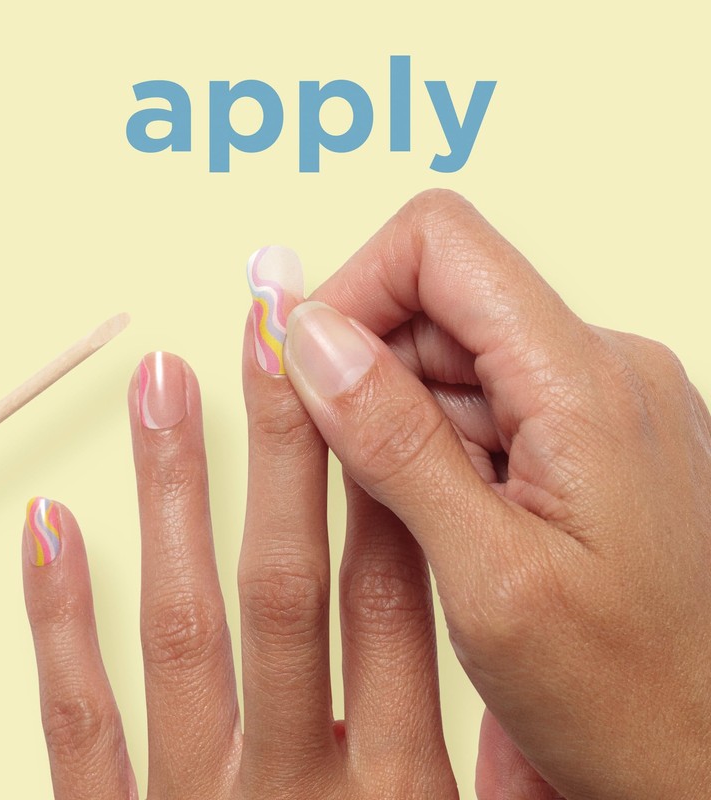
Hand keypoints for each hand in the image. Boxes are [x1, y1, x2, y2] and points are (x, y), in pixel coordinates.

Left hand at [21, 328, 460, 795]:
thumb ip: (497, 777)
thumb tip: (530, 703)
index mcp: (397, 791)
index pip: (389, 601)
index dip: (380, 482)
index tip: (366, 390)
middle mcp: (293, 787)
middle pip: (286, 586)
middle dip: (285, 448)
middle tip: (273, 342)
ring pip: (181, 628)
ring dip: (172, 493)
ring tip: (164, 388)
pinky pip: (80, 723)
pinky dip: (59, 620)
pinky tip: (53, 528)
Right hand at [283, 190, 710, 798]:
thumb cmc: (638, 694)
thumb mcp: (490, 578)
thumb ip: (395, 445)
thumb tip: (314, 342)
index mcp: (585, 382)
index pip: (440, 245)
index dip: (353, 289)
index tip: (304, 364)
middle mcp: (598, 369)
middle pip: (436, 299)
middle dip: (365, 370)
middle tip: (345, 466)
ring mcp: (591, 401)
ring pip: (448, 356)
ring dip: (397, 420)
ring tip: (410, 516)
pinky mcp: (579, 435)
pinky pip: (478, 404)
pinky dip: (432, 447)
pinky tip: (441, 518)